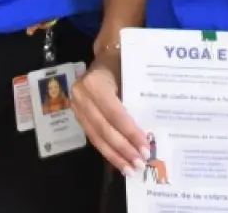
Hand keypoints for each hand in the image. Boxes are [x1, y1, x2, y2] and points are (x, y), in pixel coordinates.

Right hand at [70, 46, 149, 173]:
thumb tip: (150, 132)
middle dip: (123, 149)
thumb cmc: (121, 63)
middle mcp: (81, 96)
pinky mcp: (78, 116)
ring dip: (115, 156)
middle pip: (105, 128)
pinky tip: (119, 162)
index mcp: (95, 83)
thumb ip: (135, 99)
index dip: (130, 132)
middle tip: (140, 165)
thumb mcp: (129, 74)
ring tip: (130, 170)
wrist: (104, 57)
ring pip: (97, 136)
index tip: (146, 148)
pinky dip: (107, 151)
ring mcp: (77, 107)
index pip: (115, 113)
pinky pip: (93, 137)